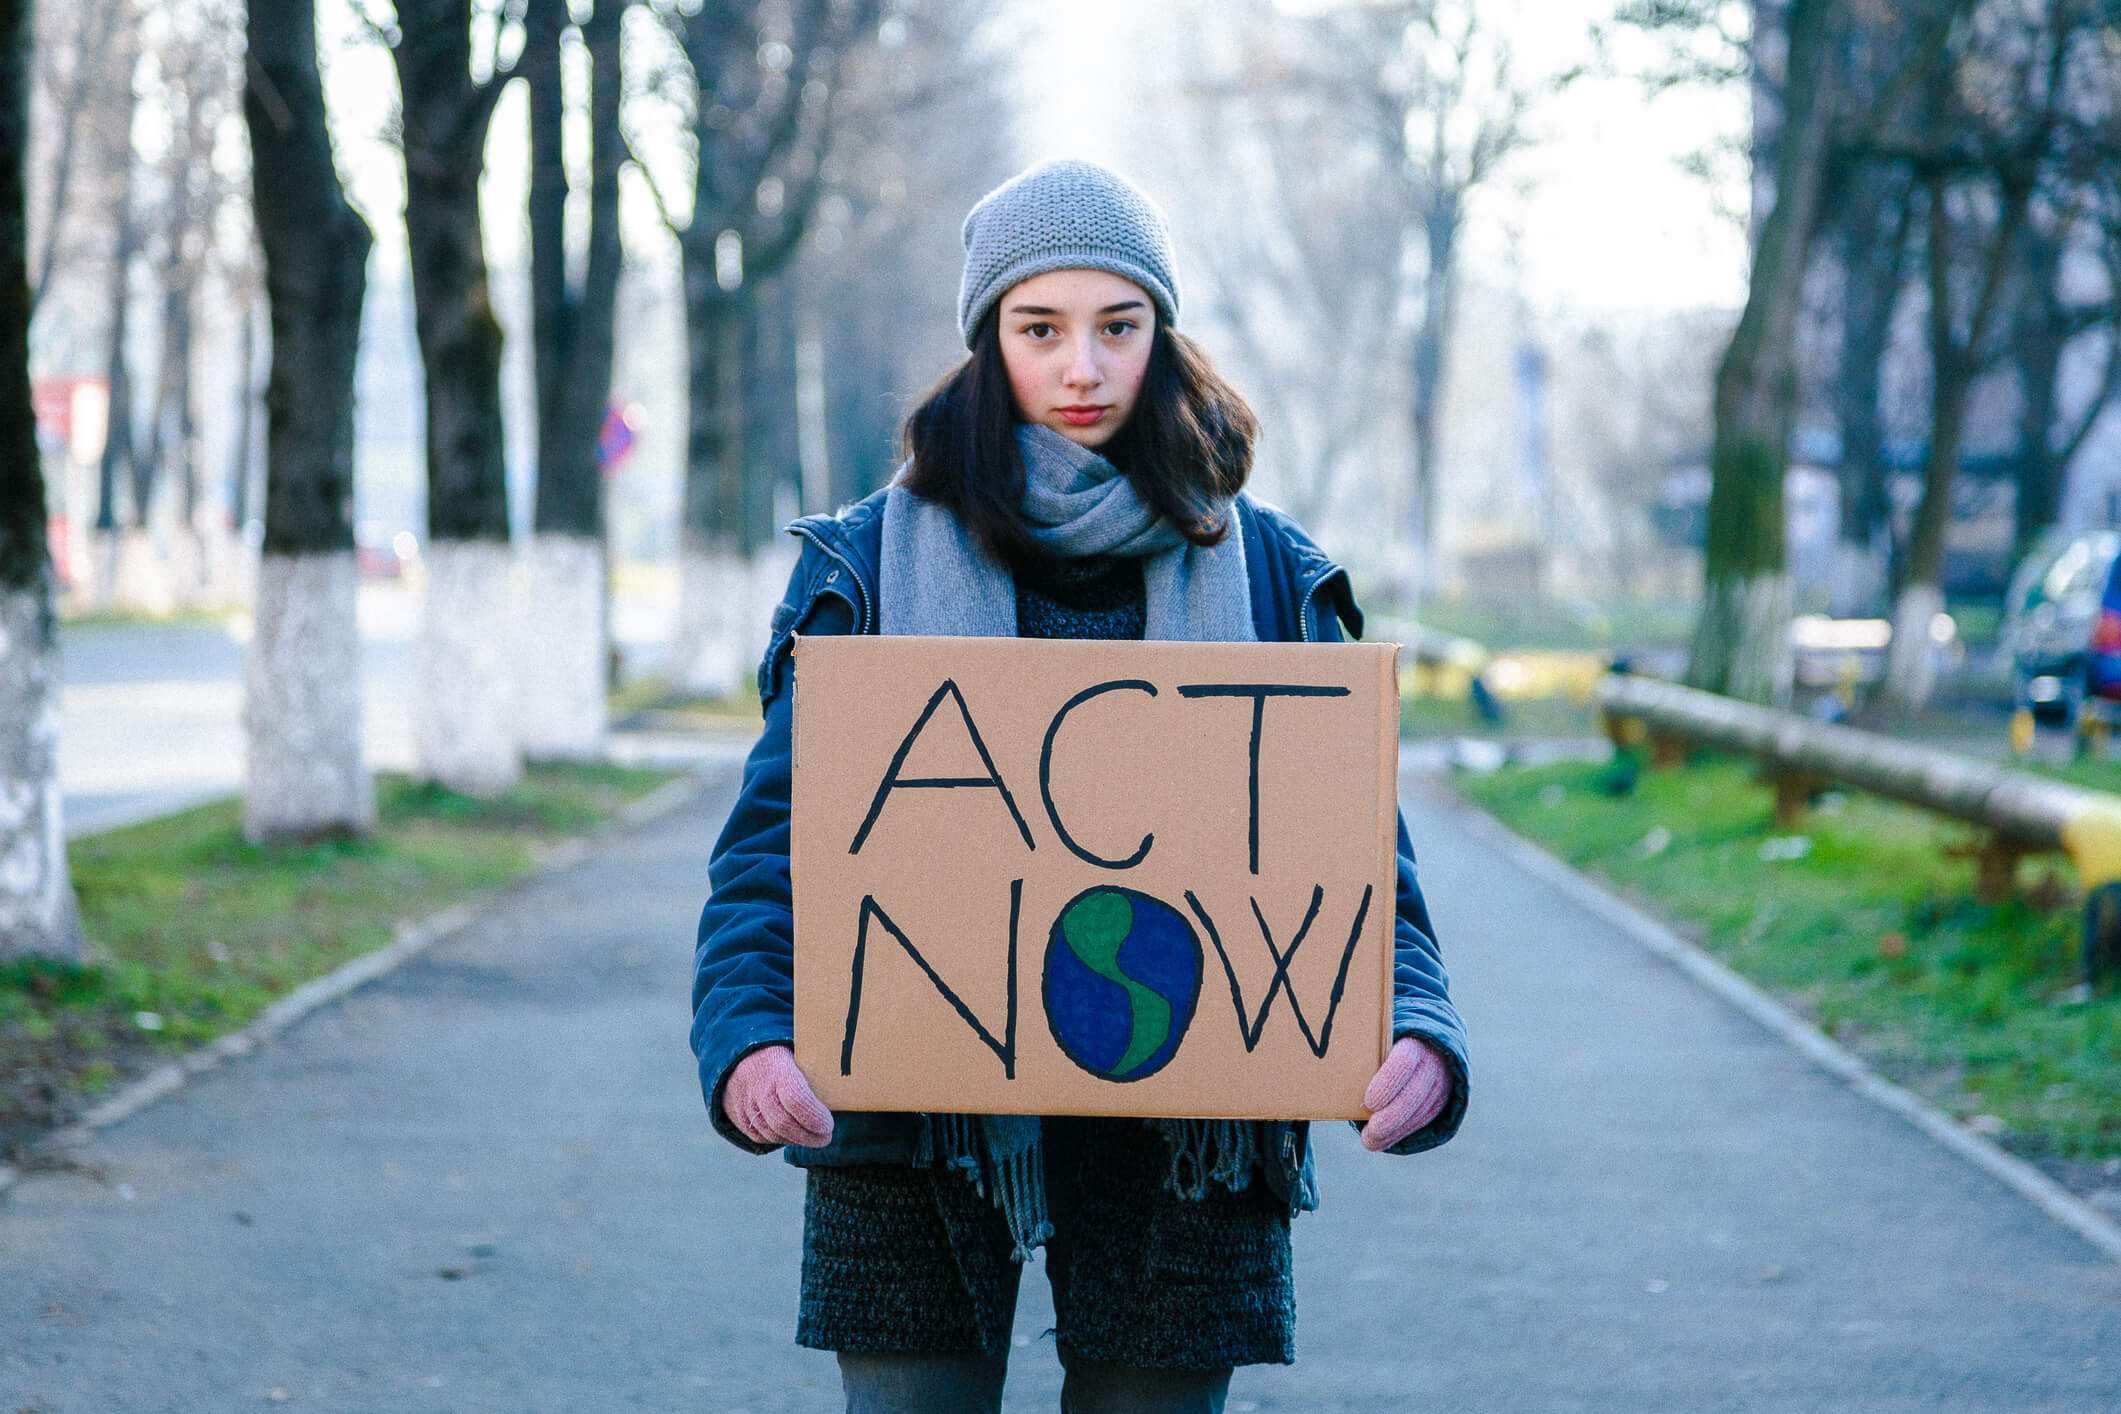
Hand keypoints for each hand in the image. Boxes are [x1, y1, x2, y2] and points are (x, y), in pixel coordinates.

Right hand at [723, 1045, 834, 1147]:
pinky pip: (760, 1136)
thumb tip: (851, 1079)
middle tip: (826, 1137)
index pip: (795, 1099)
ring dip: (796, 1140)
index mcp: (776, 1066)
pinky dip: (780, 1139)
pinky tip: (793, 1135)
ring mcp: (744, 1103)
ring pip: (772, 1134)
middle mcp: (757, 1087)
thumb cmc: (781, 1051)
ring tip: (813, 1137)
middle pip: (783, 1123)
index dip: (814, 1117)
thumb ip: (817, 1064)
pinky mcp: (737, 1116)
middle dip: (809, 1136)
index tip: (829, 1125)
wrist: (738, 1052)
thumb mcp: (798, 1049)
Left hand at [1359, 1036, 1449, 1151]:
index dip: (1388, 1084)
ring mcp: (1438, 1084)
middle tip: (1373, 1129)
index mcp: (1412, 1044)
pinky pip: (1422, 1120)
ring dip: (1394, 1130)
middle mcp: (1430, 1064)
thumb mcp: (1378, 1044)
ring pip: (1419, 1111)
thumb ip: (1364, 1056)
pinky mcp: (1439, 1101)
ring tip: (1370, 1139)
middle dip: (1392, 1116)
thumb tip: (1336, 1071)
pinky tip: (1380, 1141)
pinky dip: (1399, 1133)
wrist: (1427, 1047)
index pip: (1403, 1063)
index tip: (1370, 1102)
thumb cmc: (1389, 1047)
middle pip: (1413, 1094)